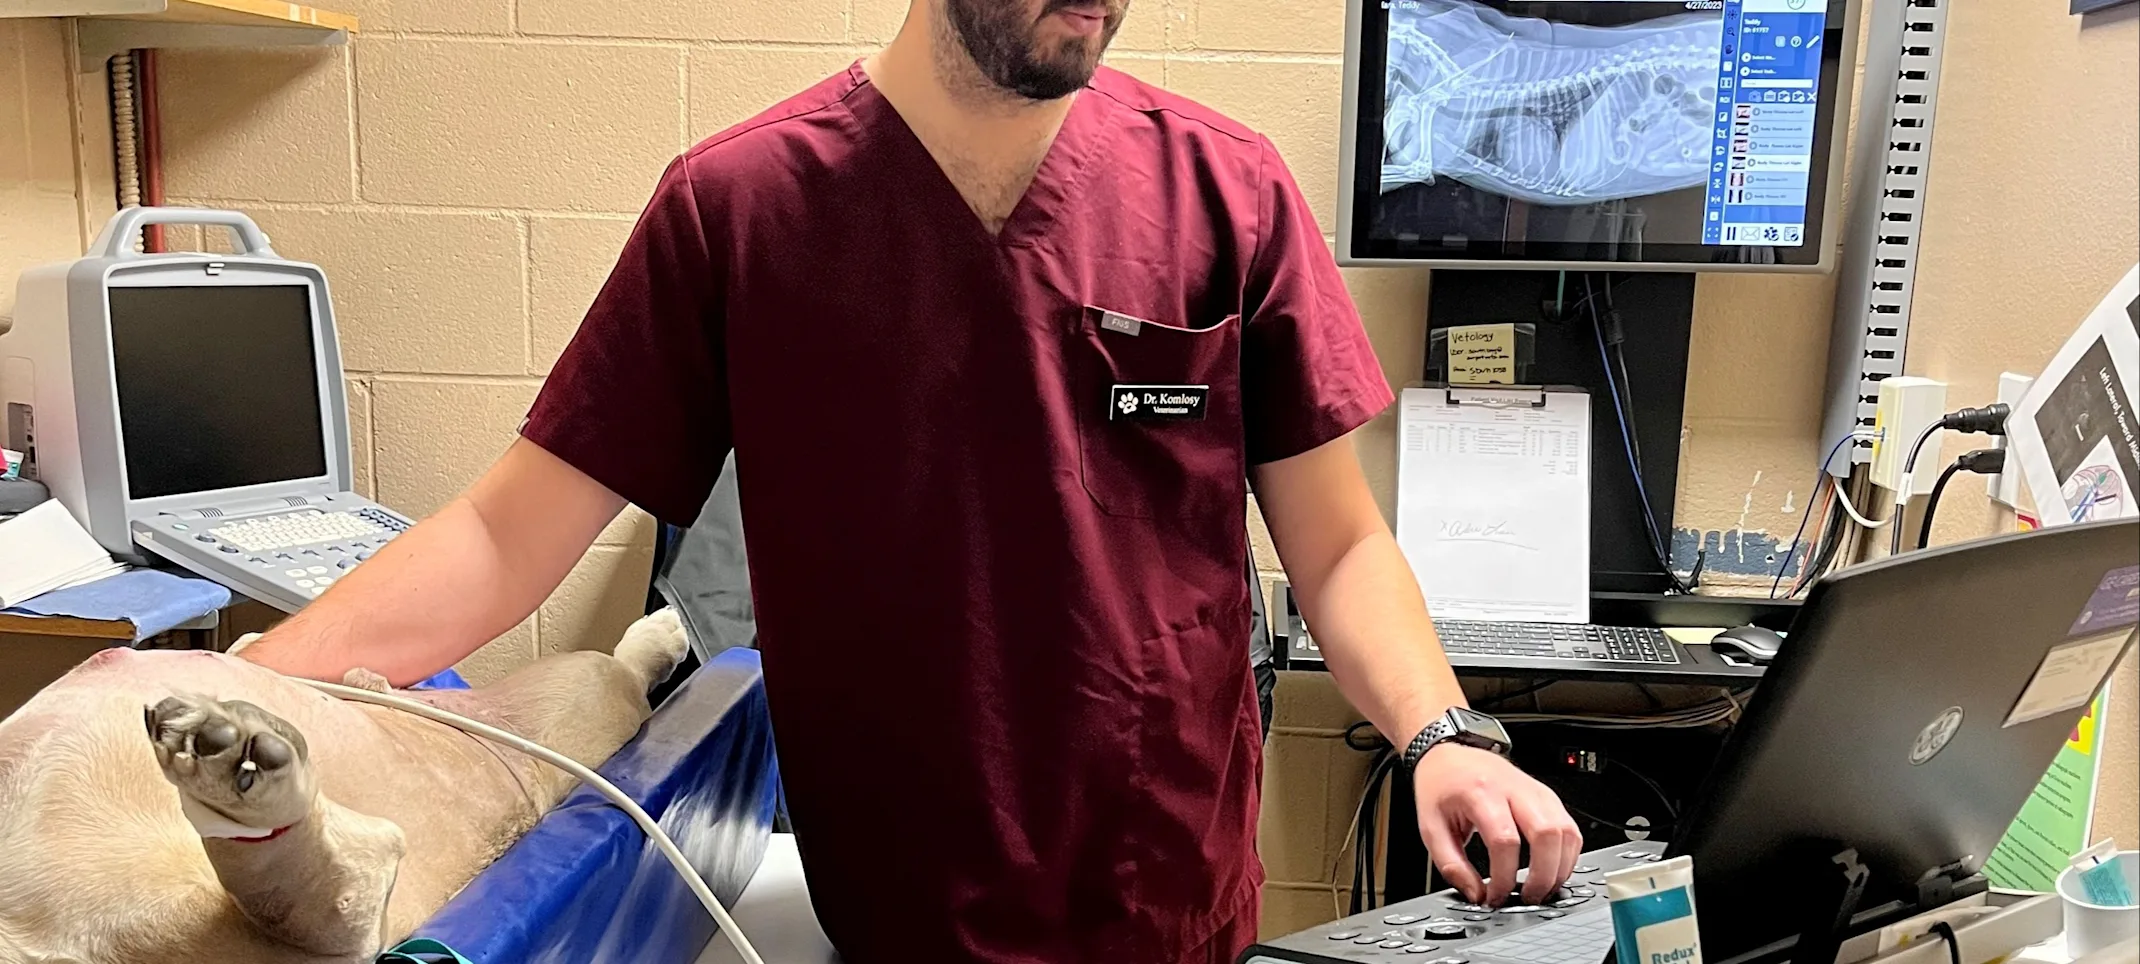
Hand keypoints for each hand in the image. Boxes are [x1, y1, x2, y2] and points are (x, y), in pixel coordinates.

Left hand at [1412, 743, 1580, 906]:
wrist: (1449, 756)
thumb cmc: (1440, 786)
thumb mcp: (1430, 828)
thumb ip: (1451, 865)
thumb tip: (1476, 895)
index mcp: (1480, 793)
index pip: (1505, 841)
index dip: (1503, 876)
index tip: (1495, 895)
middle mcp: (1514, 788)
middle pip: (1546, 834)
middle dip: (1542, 875)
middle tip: (1528, 897)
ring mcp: (1536, 790)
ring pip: (1565, 831)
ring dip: (1559, 868)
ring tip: (1541, 888)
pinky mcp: (1547, 796)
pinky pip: (1570, 828)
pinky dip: (1566, 854)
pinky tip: (1551, 869)